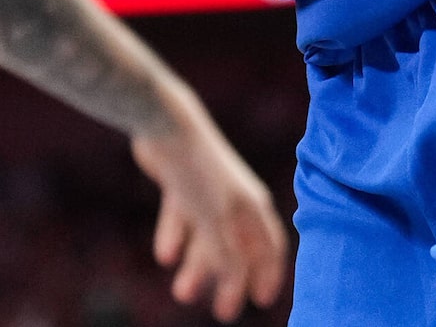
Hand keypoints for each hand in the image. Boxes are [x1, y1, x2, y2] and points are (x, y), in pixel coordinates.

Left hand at [132, 102, 291, 321]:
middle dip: (229, 281)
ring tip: (181, 292)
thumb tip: (237, 286)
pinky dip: (175, 236)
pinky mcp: (182, 182)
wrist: (166, 127)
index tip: (262, 301)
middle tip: (221, 313)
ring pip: (207, 237)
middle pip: (236, 249)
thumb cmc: (200, 176)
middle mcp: (234, 201)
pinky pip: (182, 218)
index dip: (269, 276)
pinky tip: (165, 255)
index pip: (270, 248)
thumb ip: (228, 257)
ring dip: (197, 265)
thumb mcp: (217, 223)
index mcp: (252, 208)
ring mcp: (208, 191)